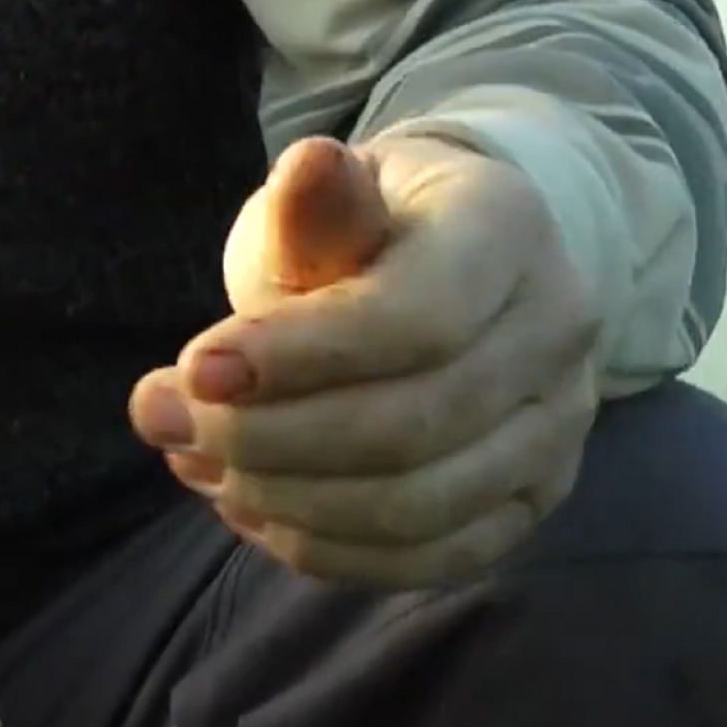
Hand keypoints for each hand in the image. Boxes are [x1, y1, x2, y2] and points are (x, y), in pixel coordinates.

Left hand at [128, 135, 602, 588]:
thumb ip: (316, 206)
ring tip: (196, 461)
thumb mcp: (336, 197)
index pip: (416, 318)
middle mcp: (559, 331)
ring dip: (285, 499)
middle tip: (167, 422)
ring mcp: (558, 428)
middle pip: (412, 427)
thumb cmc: (371, 230)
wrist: (451, 270)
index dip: (299, 356)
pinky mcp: (531, 501)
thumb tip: (306, 167)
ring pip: (418, 506)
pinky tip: (250, 508)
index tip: (193, 368)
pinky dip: (326, 548)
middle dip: (269, 439)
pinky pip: (430, 558)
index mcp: (511, 231)